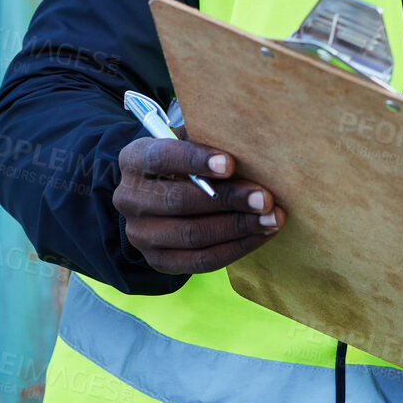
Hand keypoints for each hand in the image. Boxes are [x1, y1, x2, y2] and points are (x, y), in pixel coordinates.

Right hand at [113, 136, 285, 273]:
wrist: (159, 196)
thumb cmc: (185, 161)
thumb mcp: (188, 141)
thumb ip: (208, 141)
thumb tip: (248, 146)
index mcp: (134, 159)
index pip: (161, 158)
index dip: (196, 160)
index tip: (230, 163)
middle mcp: (129, 198)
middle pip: (179, 202)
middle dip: (228, 200)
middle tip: (265, 198)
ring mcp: (140, 234)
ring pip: (192, 235)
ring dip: (237, 227)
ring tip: (272, 219)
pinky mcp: (158, 260)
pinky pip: (200, 260)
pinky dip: (235, 249)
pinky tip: (260, 235)